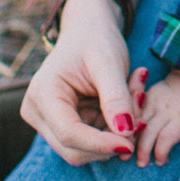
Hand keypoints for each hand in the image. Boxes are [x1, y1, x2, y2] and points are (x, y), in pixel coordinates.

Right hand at [21, 0, 139, 164]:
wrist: (88, 30)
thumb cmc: (96, 39)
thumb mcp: (109, 63)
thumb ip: (116, 98)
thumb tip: (125, 135)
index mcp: (43, 94)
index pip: (70, 134)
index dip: (102, 144)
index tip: (132, 143)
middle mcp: (38, 113)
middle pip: (74, 150)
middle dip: (110, 141)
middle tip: (142, 119)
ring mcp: (49, 122)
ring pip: (86, 150)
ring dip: (116, 134)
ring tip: (136, 100)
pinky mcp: (64, 126)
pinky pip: (92, 140)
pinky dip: (114, 129)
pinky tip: (128, 103)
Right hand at [133, 70, 179, 165]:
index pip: (167, 137)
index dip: (162, 151)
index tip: (161, 162)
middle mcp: (165, 110)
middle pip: (148, 132)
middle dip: (142, 150)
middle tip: (141, 164)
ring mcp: (153, 102)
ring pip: (136, 122)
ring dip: (131, 138)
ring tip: (126, 154)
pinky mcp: (146, 96)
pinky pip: (133, 110)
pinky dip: (127, 123)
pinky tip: (122, 134)